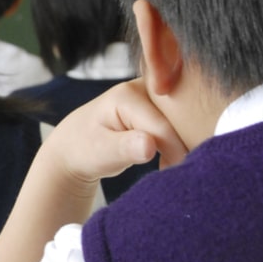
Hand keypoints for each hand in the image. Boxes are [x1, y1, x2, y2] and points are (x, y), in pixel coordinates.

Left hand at [40, 78, 187, 196]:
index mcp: (127, 95)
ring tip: (171, 165)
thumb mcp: (101, 152)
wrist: (77, 145)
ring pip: (185, 120)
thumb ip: (125, 148)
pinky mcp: (162, 105)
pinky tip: (170, 159)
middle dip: (184, 145)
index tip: (176, 174)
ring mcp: (156, 94)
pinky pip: (182, 122)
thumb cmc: (85, 149)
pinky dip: (181, 142)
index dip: (175, 152)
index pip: (162, 126)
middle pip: (179, 117)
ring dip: (185, 144)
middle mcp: (145, 87)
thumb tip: (149, 146)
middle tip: (178, 170)